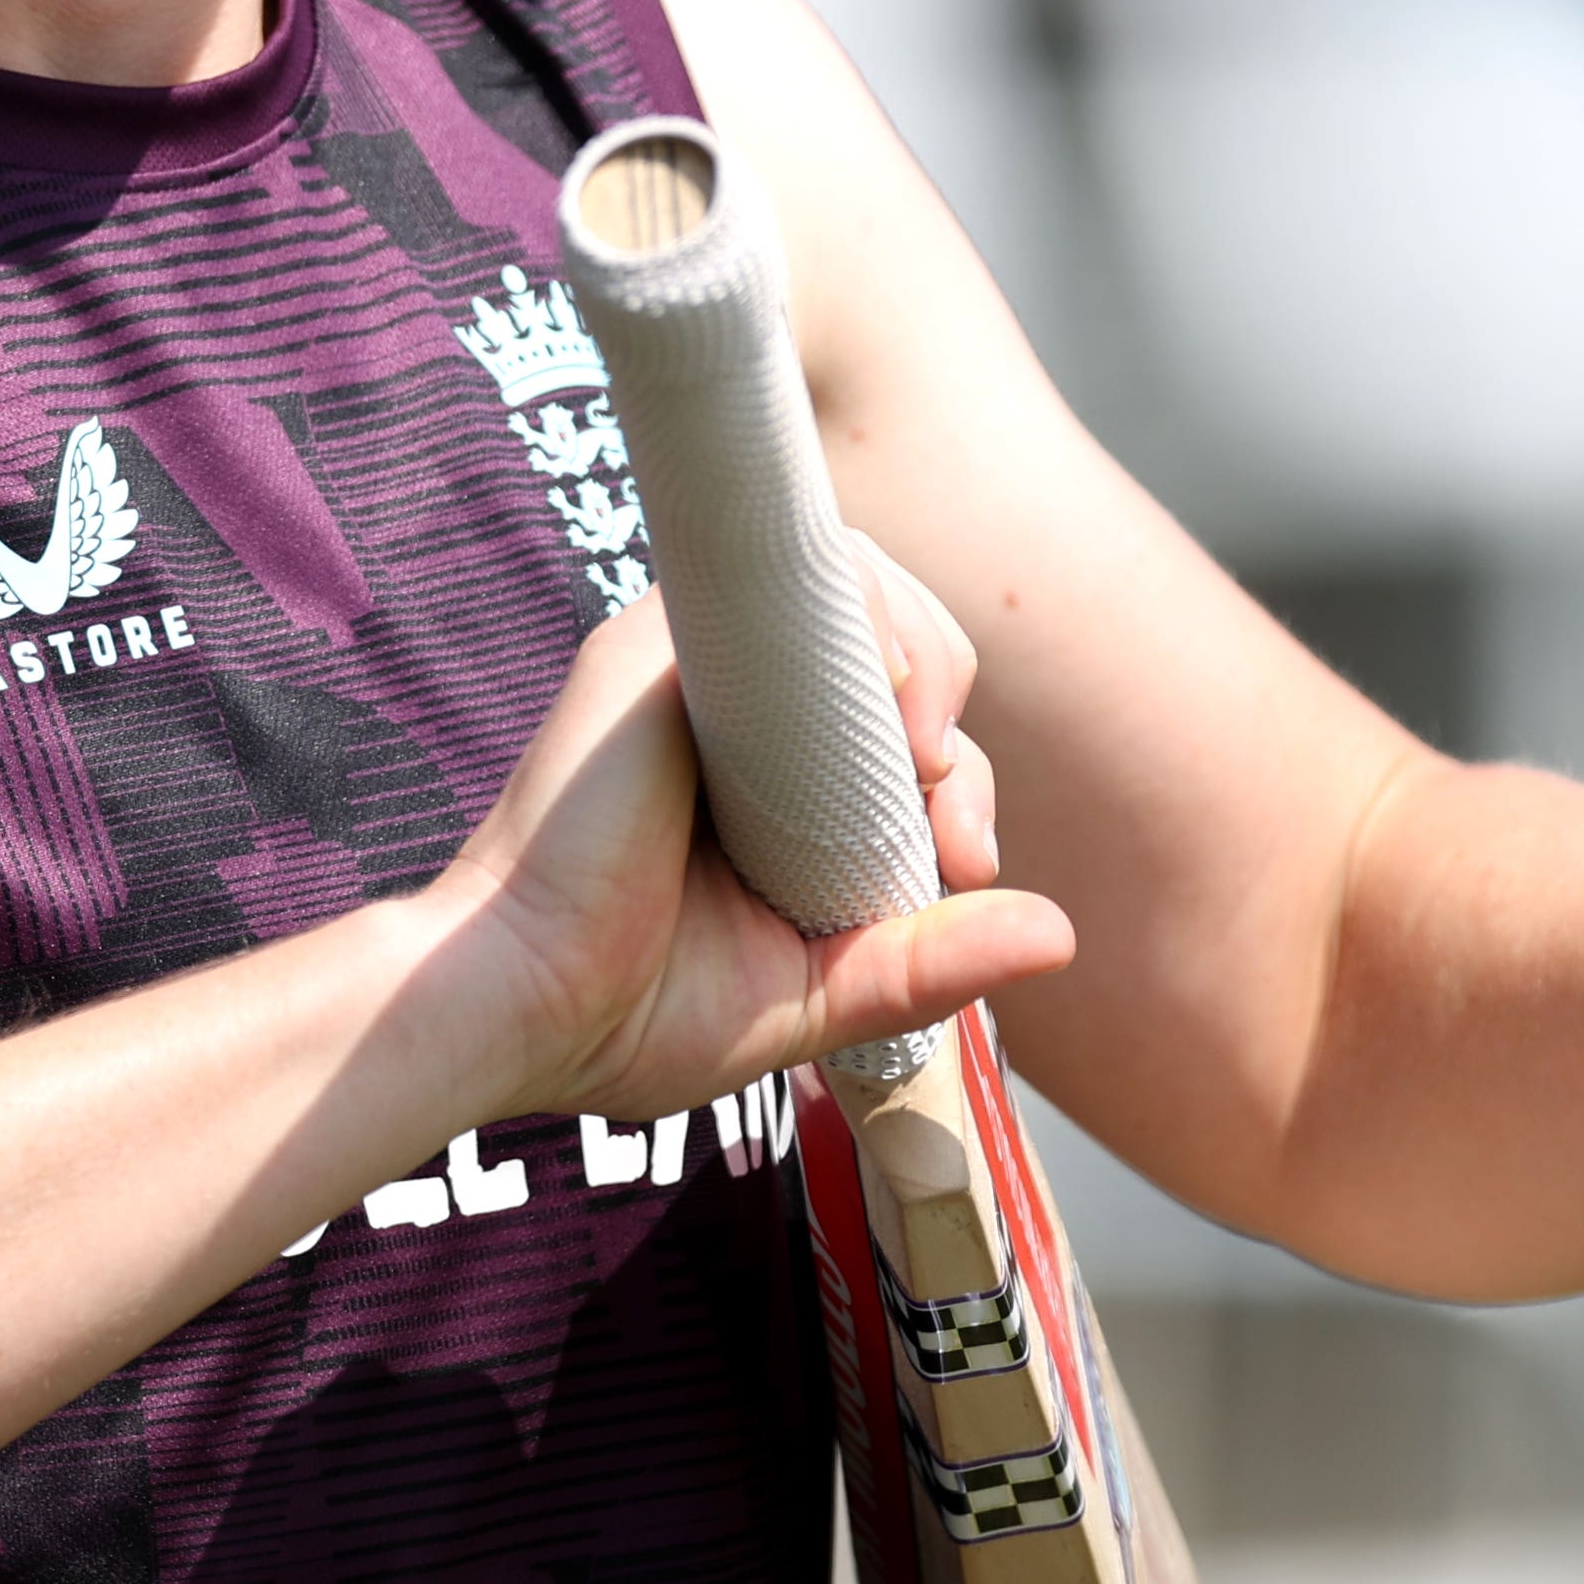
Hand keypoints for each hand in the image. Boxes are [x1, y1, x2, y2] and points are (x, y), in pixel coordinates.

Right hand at [418, 548, 1064, 1126]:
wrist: (523, 1008)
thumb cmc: (637, 1011)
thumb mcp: (820, 995)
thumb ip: (927, 963)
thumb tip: (1060, 933)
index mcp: (776, 780)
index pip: (906, 724)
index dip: (963, 778)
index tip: (964, 860)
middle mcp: (742, 706)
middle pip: (891, 636)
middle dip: (951, 702)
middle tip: (950, 812)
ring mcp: (697, 664)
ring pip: (849, 586)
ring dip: (919, 651)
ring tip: (920, 750)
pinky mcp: (656, 642)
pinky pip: (781, 572)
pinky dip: (857, 610)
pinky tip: (883, 693)